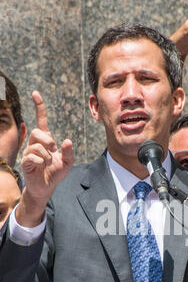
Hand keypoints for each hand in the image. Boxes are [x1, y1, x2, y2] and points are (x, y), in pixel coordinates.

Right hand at [17, 91, 73, 225]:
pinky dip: (40, 162)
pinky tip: (42, 166)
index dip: (39, 107)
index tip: (36, 93)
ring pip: (35, 145)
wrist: (47, 187)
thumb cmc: (56, 173)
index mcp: (45, 140)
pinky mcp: (25, 162)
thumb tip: (67, 141)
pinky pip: (31, 157)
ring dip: (46, 154)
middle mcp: (35, 143)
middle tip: (53, 149)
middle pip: (37, 131)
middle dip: (47, 139)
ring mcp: (28, 152)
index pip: (41, 120)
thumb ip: (69, 152)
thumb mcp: (68, 163)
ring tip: (48, 162)